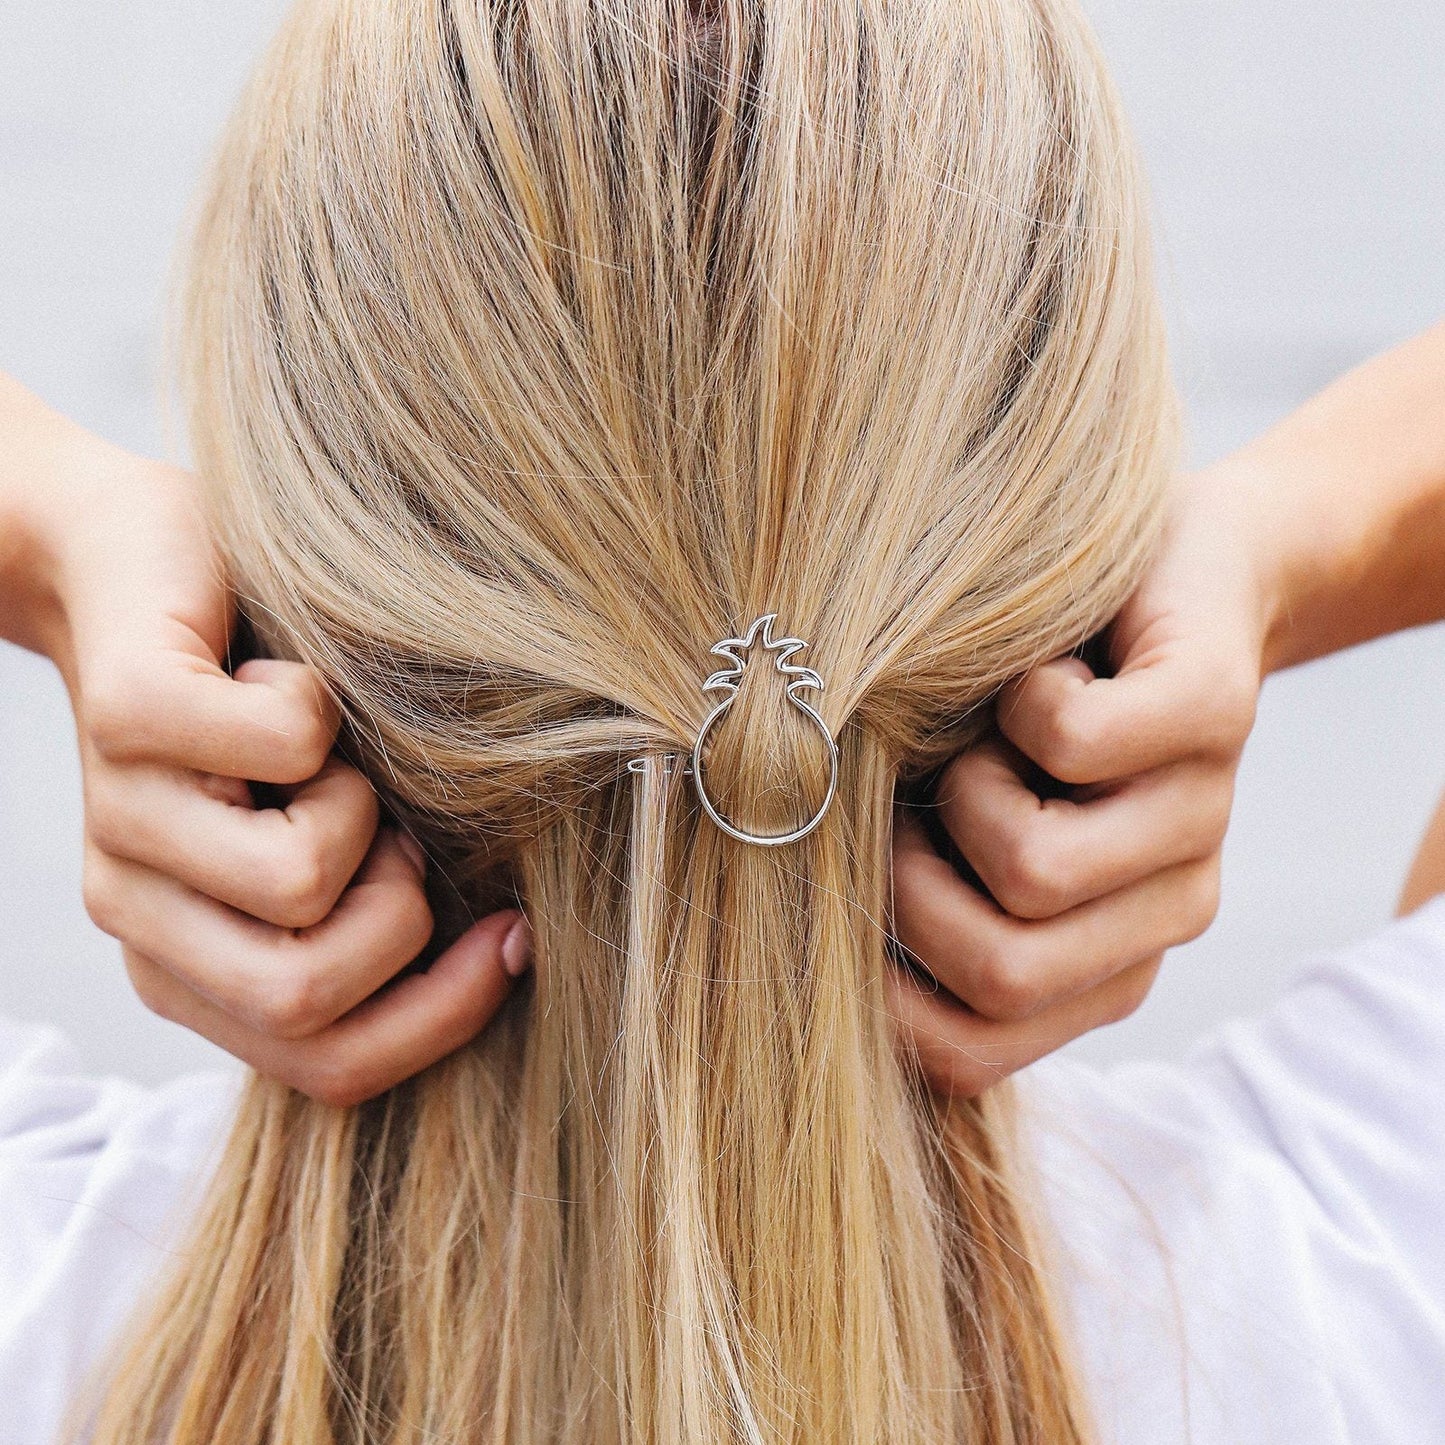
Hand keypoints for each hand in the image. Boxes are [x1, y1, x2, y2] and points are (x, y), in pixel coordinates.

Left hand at [0, 379, 529, 1104]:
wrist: (125, 561)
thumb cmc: (264, 704)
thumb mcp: (332, 832)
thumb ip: (375, 911)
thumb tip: (511, 948)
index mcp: (190, 966)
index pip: (328, 1069)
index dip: (446, 1017)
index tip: (512, 936)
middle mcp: (142, 916)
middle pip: (305, 1005)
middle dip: (402, 919)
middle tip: (392, 830)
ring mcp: (122, 821)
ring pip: (297, 885)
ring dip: (364, 806)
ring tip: (333, 754)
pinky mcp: (126, 719)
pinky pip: (283, 749)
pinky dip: (323, 707)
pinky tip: (288, 678)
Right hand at [887, 466, 1270, 1094]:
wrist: (1175, 567)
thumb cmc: (1017, 702)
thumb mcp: (947, 816)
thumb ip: (900, 893)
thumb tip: (786, 940)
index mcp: (1103, 963)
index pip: (966, 1054)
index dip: (878, 992)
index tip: (858, 896)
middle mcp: (1167, 912)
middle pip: (999, 976)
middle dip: (910, 889)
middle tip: (917, 801)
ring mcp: (1200, 819)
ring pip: (1033, 870)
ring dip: (964, 785)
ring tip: (988, 730)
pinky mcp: (1214, 714)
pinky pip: (1070, 743)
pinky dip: (1015, 698)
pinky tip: (1039, 671)